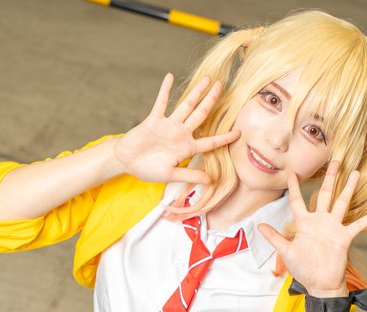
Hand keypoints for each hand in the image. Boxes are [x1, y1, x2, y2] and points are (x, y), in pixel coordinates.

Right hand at [112, 73, 239, 184]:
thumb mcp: (170, 175)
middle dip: (212, 101)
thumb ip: (190, 175)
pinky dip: (165, 91)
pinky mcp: (154, 120)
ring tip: (207, 78)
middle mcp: (180, 134)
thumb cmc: (148, 170)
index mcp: (186, 148)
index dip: (224, 138)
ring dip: (196, 92)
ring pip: (185, 105)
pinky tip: (170, 76)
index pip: (210, 142)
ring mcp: (168, 125)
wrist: (127, 162)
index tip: (239, 132)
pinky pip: (161, 103)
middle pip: (200, 115)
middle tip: (223, 86)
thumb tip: (210, 181)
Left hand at [258, 161, 366, 295]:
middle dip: (330, 178)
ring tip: (355, 172)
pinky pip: (358, 225)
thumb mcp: (286, 252)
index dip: (294, 188)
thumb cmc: (303, 268)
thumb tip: (259, 226)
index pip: (298, 201)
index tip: (291, 174)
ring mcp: (333, 228)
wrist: (319, 284)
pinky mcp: (344, 237)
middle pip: (325, 194)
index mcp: (305, 224)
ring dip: (349, 188)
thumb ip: (274, 238)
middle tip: (335, 161)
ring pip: (342, 203)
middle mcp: (320, 222)